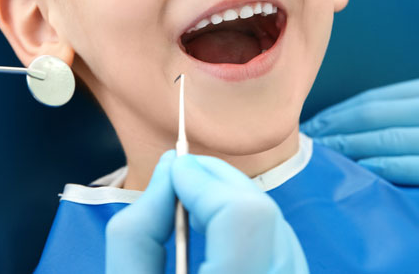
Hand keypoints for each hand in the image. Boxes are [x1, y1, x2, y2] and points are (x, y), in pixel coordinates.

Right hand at [106, 151, 306, 272]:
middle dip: (218, 183)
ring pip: (278, 227)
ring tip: (193, 207)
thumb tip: (168, 172)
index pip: (243, 216)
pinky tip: (217, 237)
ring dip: (234, 204)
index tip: (173, 169)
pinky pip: (282, 248)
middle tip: (180, 177)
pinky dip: (249, 230)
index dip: (205, 181)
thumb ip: (136, 235)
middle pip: (264, 213)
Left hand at [302, 74, 418, 216]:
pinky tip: (359, 176)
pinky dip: (382, 171)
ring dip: (348, 152)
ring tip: (319, 161)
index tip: (312, 125)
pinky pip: (415, 168)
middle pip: (373, 117)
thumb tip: (381, 122)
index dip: (340, 114)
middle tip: (299, 143)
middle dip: (334, 131)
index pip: (375, 100)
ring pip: (387, 141)